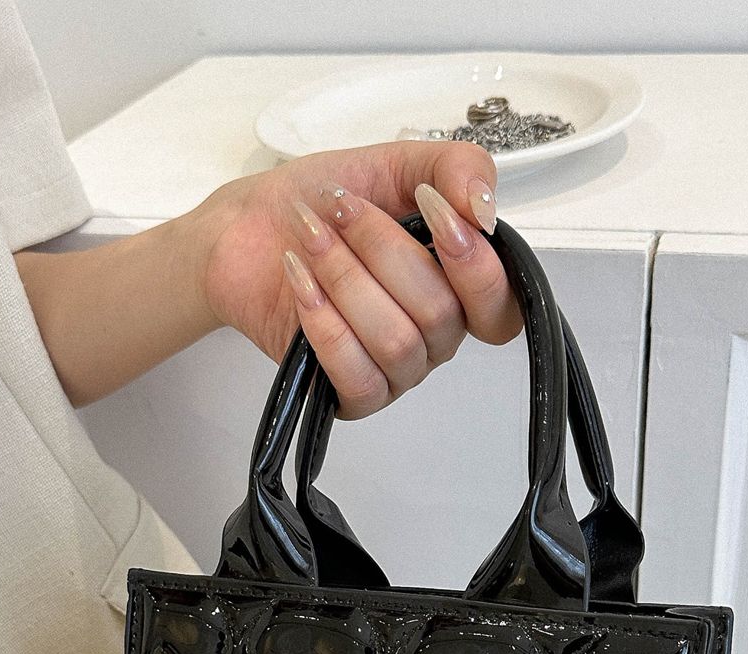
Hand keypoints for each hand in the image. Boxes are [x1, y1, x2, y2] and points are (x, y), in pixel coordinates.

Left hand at [188, 141, 523, 419]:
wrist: (247, 229)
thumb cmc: (321, 202)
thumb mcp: (398, 163)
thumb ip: (457, 169)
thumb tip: (486, 210)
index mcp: (459, 289)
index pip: (500, 308)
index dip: (475, 266)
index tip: (430, 208)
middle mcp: (435, 337)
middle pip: (439, 315)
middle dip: (381, 249)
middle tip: (339, 209)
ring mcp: (396, 371)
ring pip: (396, 343)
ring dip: (346, 278)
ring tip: (310, 237)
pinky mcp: (352, 395)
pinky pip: (357, 377)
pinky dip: (325, 323)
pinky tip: (301, 281)